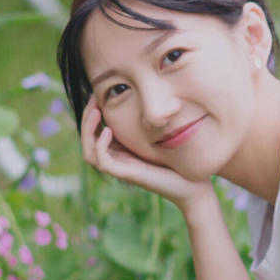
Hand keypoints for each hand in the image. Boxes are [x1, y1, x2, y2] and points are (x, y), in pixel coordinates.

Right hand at [80, 95, 214, 215]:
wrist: (192, 185)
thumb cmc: (179, 159)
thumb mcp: (160, 133)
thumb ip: (150, 120)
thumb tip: (149, 94)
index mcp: (122, 150)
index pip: (94, 133)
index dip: (91, 113)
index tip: (97, 94)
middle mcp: (118, 159)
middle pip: (87, 141)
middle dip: (87, 118)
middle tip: (94, 99)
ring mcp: (121, 168)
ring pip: (89, 152)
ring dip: (88, 131)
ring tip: (97, 111)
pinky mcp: (127, 175)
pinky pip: (103, 162)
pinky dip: (101, 146)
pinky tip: (108, 130)